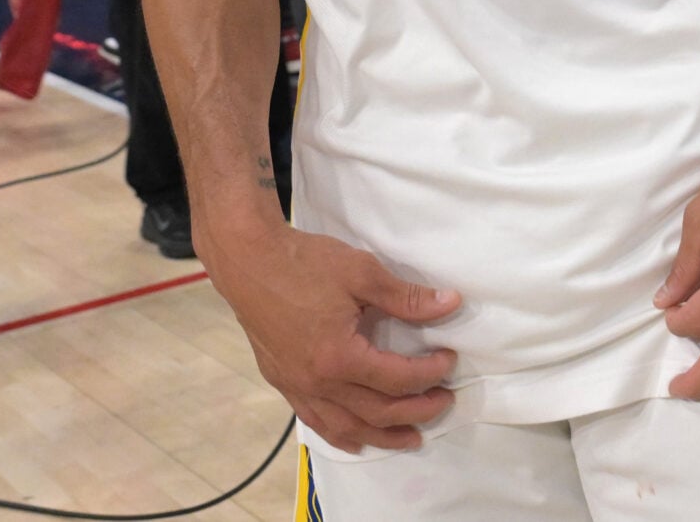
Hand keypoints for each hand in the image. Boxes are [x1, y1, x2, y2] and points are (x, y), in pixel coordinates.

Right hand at [207, 225, 460, 453]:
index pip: (397, 378)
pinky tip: (356, 438)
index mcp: (339, 357)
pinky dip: (341, 434)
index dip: (429, 373)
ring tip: (411, 437)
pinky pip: (316, 422)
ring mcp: (297, 387)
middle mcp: (318, 382)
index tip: (449, 360)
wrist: (248, 261)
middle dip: (416, 411)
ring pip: (346, 428)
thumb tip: (450, 304)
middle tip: (443, 401)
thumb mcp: (362, 273)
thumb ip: (407, 298)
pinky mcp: (283, 382)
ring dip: (383, 436)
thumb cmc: (304, 263)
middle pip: (377, 412)